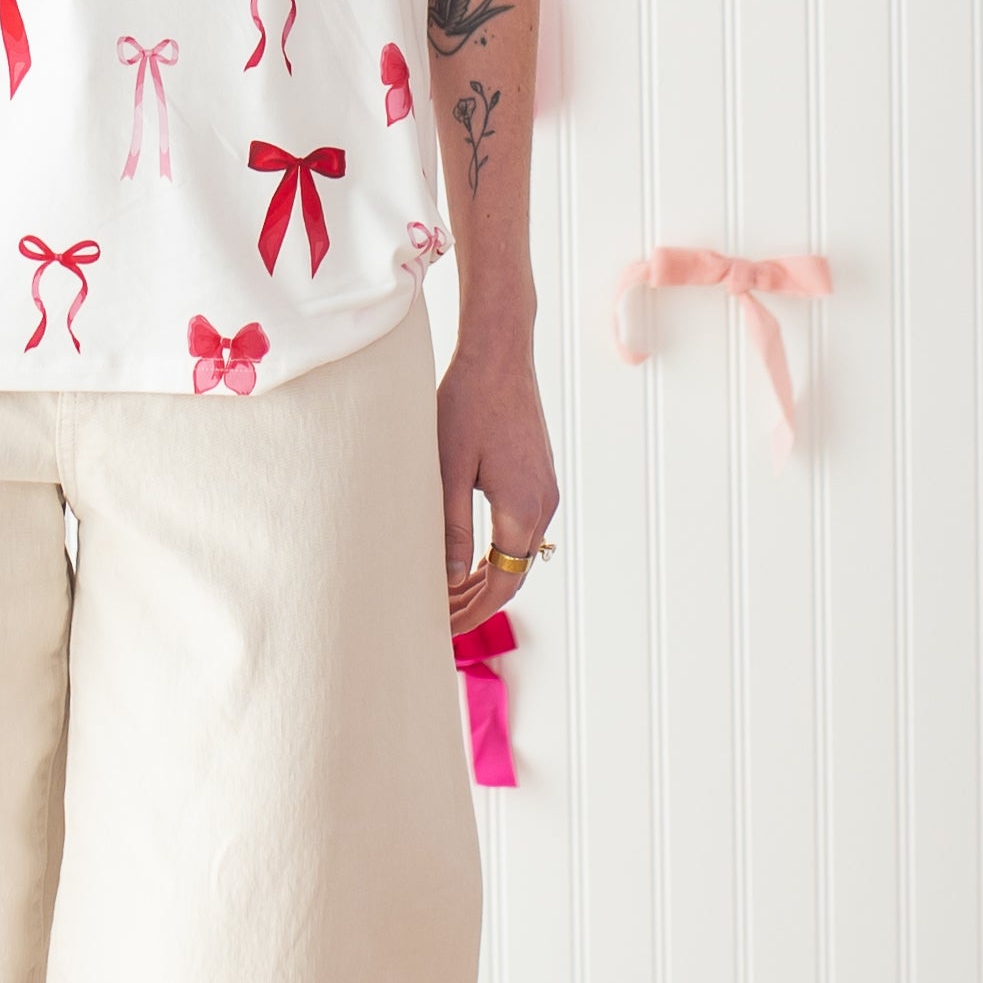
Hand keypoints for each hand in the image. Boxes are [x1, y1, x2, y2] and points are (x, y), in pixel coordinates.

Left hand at [437, 327, 557, 635]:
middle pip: (512, 574)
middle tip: (437, 619)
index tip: (440, 628)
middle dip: (476, 602)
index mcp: (520, 510)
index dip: (471, 612)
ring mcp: (545, 492)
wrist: (500, 354)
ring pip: (518, 555)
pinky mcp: (539, 478)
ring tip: (448, 596)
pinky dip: (495, 553)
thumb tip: (447, 580)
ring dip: (485, 578)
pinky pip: (520, 532)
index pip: (501, 584)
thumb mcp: (447, 468)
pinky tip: (468, 560)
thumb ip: (449, 527)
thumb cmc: (465, 403)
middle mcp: (542, 506)